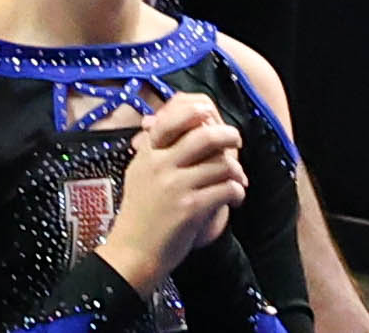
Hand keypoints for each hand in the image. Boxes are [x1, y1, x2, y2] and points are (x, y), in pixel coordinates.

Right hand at [96, 95, 247, 291]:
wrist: (130, 256)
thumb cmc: (140, 214)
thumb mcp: (139, 174)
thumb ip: (153, 147)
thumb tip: (156, 117)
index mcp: (148, 155)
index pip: (172, 120)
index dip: (194, 111)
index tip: (209, 113)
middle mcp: (159, 166)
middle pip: (205, 136)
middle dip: (229, 135)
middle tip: (236, 140)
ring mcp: (174, 187)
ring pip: (221, 163)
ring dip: (237, 171)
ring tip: (238, 179)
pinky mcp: (189, 208)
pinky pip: (225, 189)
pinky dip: (237, 192)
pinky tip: (235, 198)